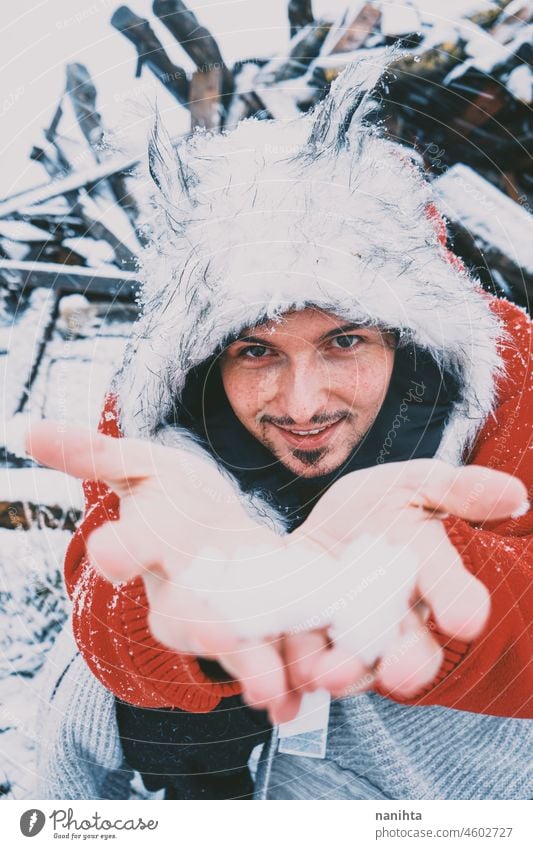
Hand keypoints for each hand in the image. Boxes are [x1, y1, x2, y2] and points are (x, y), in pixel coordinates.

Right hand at [25, 420, 303, 720]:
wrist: (215, 527)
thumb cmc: (171, 495)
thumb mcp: (139, 464)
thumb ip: (94, 454)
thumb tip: (27, 432)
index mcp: (146, 546)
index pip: (124, 549)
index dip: (119, 551)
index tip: (112, 555)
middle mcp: (178, 592)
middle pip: (183, 613)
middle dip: (200, 623)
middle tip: (218, 634)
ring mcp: (223, 613)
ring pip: (233, 643)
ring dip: (253, 666)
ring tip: (273, 691)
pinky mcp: (266, 623)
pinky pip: (276, 652)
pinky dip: (289, 675)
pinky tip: (300, 701)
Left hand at [284, 458, 526, 700]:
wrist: (324, 525)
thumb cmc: (379, 504)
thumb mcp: (412, 485)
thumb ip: (457, 490)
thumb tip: (515, 492)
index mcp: (431, 581)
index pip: (453, 595)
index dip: (460, 603)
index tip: (466, 618)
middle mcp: (398, 620)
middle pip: (412, 652)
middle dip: (408, 664)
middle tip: (402, 672)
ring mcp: (352, 636)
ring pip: (356, 667)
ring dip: (345, 674)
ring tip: (331, 672)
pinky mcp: (308, 639)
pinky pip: (303, 661)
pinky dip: (295, 669)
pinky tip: (287, 676)